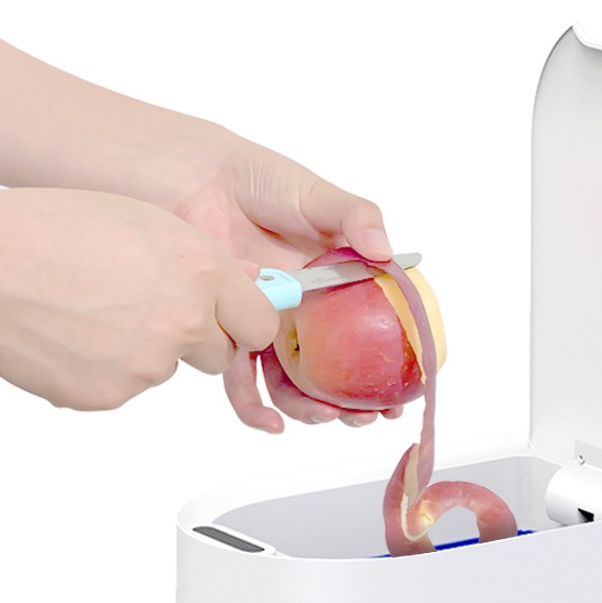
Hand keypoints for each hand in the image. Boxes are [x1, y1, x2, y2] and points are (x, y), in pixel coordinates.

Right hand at [0, 188, 279, 409]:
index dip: (246, 321)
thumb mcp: (144, 222)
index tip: (237, 321)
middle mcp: (186, 321)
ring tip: (96, 313)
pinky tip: (76, 337)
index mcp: (201, 272)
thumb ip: (204, 260)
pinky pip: (126, 387)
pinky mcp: (114, 394)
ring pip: (168, 368)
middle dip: (196, 339)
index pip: (263, 322)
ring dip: (146, 351)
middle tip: (149, 311)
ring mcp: (150, 363)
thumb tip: (252, 279)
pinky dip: (107, 370)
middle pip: (220, 353)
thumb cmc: (53, 232)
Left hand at [160, 131, 403, 431]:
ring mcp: (269, 325)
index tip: (406, 390)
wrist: (196, 179)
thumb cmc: (259, 180)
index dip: (390, 365)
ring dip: (314, 409)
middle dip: (356, 402)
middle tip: (369, 415)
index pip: (372, 333)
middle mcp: (306, 313)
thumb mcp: (318, 196)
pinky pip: (243, 380)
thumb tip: (387, 253)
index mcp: (336, 285)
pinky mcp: (230, 332)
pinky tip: (272, 424)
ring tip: (328, 416)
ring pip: (294, 384)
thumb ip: (356, 217)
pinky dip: (255, 408)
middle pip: (336, 370)